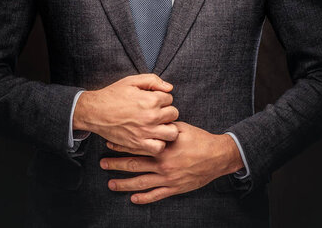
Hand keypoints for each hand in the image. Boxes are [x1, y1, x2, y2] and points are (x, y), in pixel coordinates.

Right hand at [73, 73, 178, 155]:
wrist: (95, 111)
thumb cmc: (112, 95)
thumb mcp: (132, 81)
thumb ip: (153, 80)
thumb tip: (170, 88)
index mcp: (150, 99)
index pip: (170, 98)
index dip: (162, 98)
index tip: (153, 101)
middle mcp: (151, 116)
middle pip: (173, 114)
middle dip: (166, 112)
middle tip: (156, 113)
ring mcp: (145, 131)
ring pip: (172, 133)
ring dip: (167, 128)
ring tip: (158, 125)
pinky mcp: (138, 143)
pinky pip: (159, 148)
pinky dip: (158, 144)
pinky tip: (152, 137)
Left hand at [100, 121, 244, 203]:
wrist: (218, 156)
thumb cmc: (200, 139)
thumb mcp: (181, 128)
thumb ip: (164, 128)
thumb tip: (151, 122)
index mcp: (163, 148)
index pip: (137, 147)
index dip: (122, 146)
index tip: (109, 144)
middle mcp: (163, 164)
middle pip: (134, 165)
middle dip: (116, 165)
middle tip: (102, 164)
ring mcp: (168, 178)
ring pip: (142, 182)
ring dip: (124, 184)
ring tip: (111, 184)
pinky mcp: (175, 188)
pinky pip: (157, 195)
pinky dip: (144, 198)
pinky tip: (133, 199)